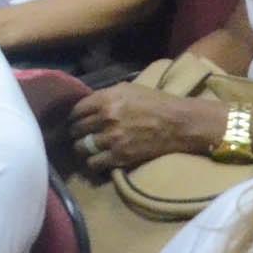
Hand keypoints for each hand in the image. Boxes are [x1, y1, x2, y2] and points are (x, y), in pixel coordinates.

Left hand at [67, 82, 231, 174]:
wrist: (179, 123)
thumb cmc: (156, 102)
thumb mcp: (129, 89)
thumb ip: (106, 95)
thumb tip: (89, 101)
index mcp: (107, 98)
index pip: (76, 109)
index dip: (73, 116)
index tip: (75, 120)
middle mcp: (106, 118)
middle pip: (76, 129)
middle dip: (76, 132)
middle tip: (80, 135)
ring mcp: (111, 139)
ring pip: (81, 147)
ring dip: (82, 148)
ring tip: (86, 148)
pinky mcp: (119, 157)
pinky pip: (94, 163)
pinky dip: (92, 162)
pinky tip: (96, 159)